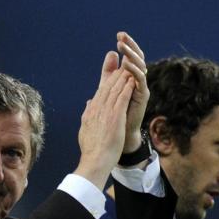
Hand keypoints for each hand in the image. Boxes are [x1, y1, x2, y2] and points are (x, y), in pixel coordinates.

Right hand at [75, 51, 134, 187]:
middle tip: (122, 58)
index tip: (113, 68)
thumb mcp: (85, 129)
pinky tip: (132, 79)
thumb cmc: (92, 149)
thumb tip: (88, 104)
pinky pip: (122, 97)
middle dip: (116, 71)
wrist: (95, 160)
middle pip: (107, 85)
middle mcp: (97, 108)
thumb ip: (88, 115)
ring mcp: (105, 112)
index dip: (108, 77)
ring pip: (115, 89)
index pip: (101, 90)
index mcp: (91, 111)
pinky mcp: (114, 116)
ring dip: (123, 76)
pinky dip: (127, 87)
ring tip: (130, 65)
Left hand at [116, 32, 148, 152]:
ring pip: (140, 66)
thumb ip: (109, 72)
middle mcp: (137, 80)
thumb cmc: (114, 111)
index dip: (127, 45)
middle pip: (137, 57)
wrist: (119, 133)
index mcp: (130, 77)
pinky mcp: (143, 95)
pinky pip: (140, 79)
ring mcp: (141, 87)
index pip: (130, 56)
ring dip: (131, 55)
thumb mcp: (108, 88)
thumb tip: (110, 53)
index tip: (119, 34)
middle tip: (122, 36)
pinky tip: (126, 64)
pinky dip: (134, 70)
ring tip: (123, 47)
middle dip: (130, 46)